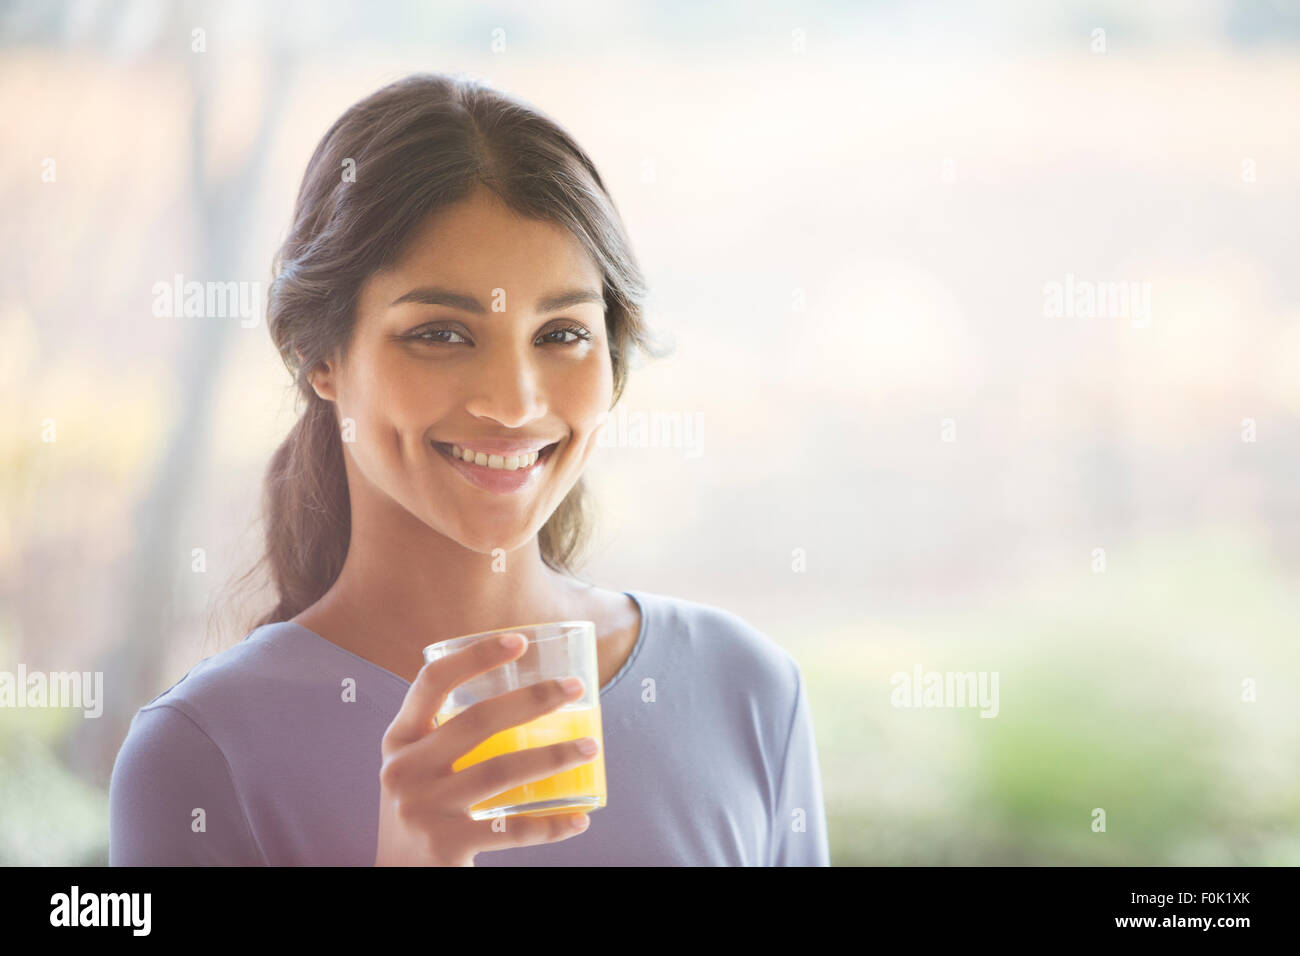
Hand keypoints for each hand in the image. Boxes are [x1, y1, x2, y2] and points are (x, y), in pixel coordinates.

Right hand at [374, 633, 598, 865]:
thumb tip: (526, 699)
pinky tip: (579, 818)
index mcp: (399, 741)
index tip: (520, 640)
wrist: (398, 881)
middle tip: (576, 688)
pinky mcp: (444, 846)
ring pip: (501, 770)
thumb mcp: (418, 769)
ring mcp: (422, 809)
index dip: (475, 656)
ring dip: (554, 756)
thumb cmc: (422, 814)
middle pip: (477, 721)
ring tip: (591, 747)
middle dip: (534, 699)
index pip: (431, 682)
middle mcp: (403, 770)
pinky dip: (551, 825)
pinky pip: (512, 831)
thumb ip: (447, 738)